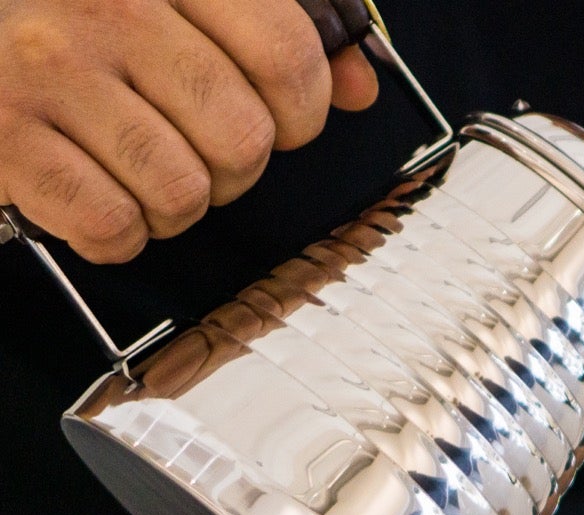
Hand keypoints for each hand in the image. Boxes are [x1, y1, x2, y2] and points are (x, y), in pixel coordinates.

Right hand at [0, 0, 377, 262]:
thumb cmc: (71, 20)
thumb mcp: (174, 2)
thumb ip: (273, 32)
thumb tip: (358, 88)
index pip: (286, 53)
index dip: (303, 110)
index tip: (282, 120)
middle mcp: (104, 6)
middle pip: (242, 137)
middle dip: (233, 167)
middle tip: (191, 149)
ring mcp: (47, 67)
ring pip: (182, 190)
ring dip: (172, 206)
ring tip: (135, 171)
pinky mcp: (4, 133)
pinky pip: (111, 222)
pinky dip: (113, 233)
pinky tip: (93, 195)